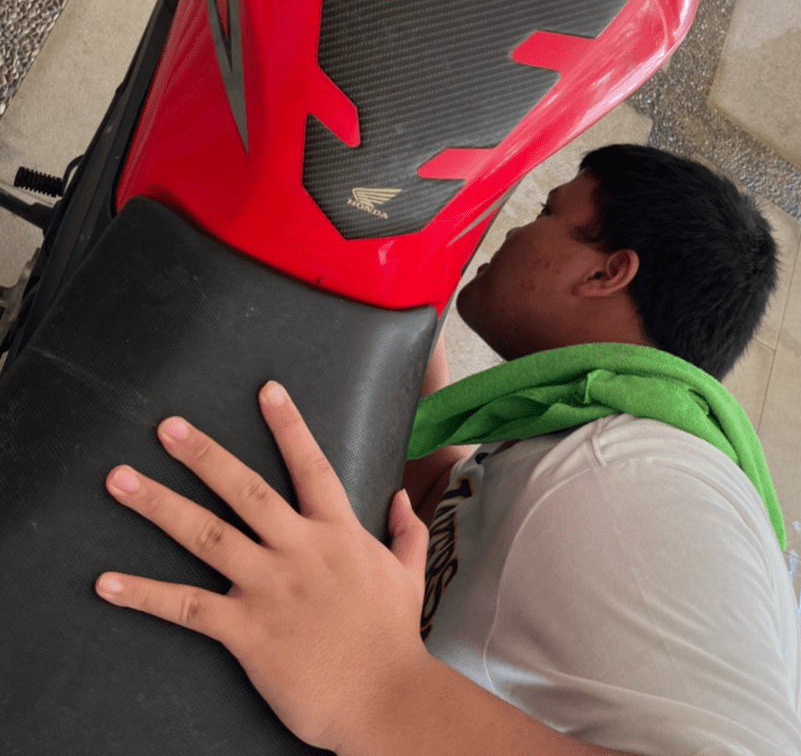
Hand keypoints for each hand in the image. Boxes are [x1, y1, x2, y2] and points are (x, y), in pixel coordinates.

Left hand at [95, 382, 429, 751]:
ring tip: (121, 480)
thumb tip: (398, 498)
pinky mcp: (246, 631)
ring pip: (207, 535)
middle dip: (204, 455)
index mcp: (338, 532)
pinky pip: (187, 607)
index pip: (311, 466)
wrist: (385, 697)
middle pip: (245, 490)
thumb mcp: (409, 572)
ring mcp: (269, 588)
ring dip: (160, 505)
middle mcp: (299, 550)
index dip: (288, 426)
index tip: (267, 389)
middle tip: (168, 426)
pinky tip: (107, 581)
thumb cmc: (394, 635)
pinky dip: (145, 594)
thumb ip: (405, 529)